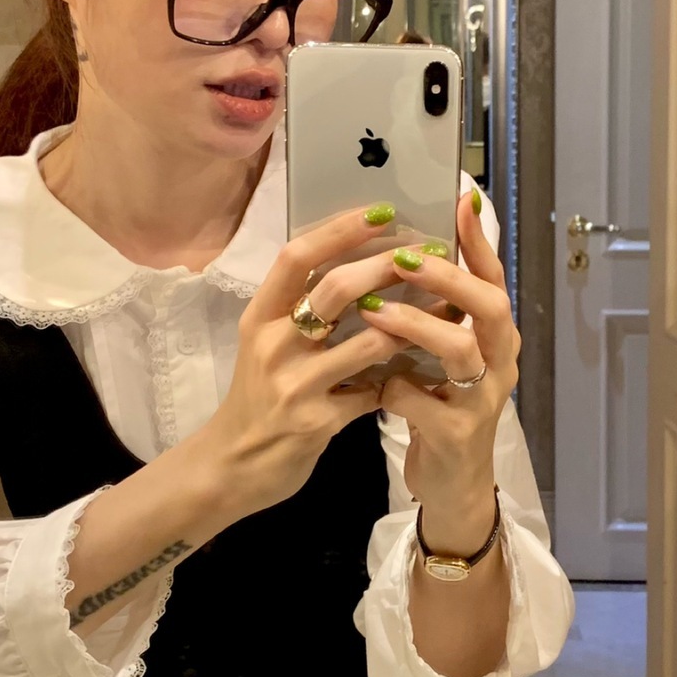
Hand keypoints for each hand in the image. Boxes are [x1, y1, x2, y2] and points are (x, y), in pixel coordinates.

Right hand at [207, 203, 406, 516]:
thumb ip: (301, 307)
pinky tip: (426, 366)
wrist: (232, 465)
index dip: (340, 229)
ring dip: (411, 324)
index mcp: (259, 316)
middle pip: (335, 290)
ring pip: (366, 341)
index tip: (383, 211)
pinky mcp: (316, 421)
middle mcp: (273, 344)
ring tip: (445, 309)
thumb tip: (358, 260)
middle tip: (427, 256)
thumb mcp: (266, 343)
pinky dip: (401, 377)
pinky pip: (372, 391)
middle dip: (388, 269)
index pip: (296, 256)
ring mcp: (294, 384)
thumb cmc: (257, 395)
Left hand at [370, 190, 517, 552]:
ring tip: (374, 311)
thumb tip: (402, 252)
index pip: (492, 277)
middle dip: (449, 278)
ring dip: (416, 326)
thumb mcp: (440, 356)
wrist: (451, 485)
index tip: (460, 200)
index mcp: (495, 337)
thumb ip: (432, 314)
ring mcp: (483, 400)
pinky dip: (395, 390)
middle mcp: (500, 363)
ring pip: (462, 350)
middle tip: (404, 258)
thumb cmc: (439, 408)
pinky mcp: (457, 436)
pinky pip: (424, 403)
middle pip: (492, 307)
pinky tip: (375, 386)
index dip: (478, 241)